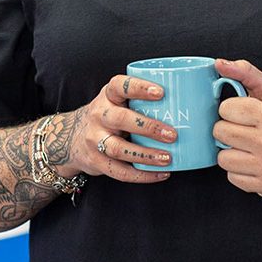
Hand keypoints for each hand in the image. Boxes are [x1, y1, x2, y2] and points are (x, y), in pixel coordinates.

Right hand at [56, 74, 176, 183]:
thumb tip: (191, 100)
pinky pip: (119, 171)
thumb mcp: (116, 101)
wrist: (70, 138)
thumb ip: (141, 100)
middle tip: (172, 134)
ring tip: (168, 158)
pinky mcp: (96, 161)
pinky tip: (162, 174)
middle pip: (120, 119)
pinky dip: (142, 175)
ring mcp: (95, 139)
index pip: (119, 86)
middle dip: (148, 127)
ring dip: (146, 154)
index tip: (161, 92)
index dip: (139, 88)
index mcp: (107, 96)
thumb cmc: (107, 116)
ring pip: (119, 148)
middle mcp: (98, 115)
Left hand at [213, 58, 261, 194]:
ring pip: (222, 158)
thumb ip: (244, 72)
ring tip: (247, 146)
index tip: (244, 113)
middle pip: (219, 132)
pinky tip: (251, 161)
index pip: (225, 109)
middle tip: (244, 129)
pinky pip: (231, 178)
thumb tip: (218, 63)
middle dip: (227, 129)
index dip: (231, 109)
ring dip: (230, 151)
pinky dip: (238, 170)